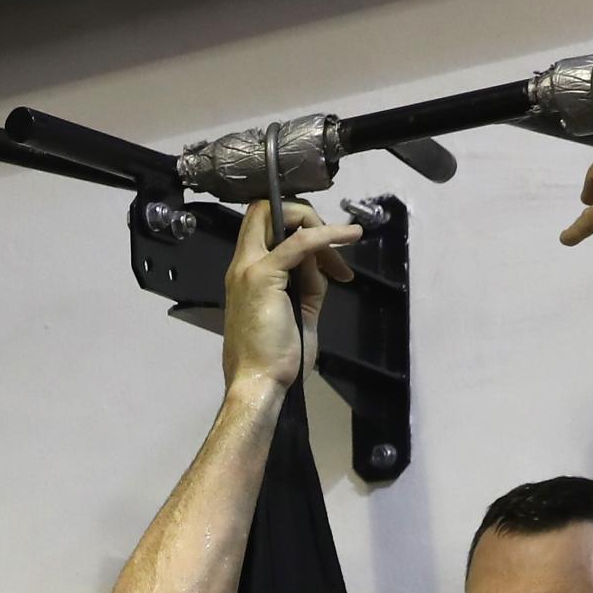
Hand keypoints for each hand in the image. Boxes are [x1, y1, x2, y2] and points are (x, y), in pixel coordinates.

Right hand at [222, 200, 360, 392]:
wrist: (260, 382)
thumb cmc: (275, 358)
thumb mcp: (299, 312)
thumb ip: (306, 284)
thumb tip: (319, 265)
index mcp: (246, 274)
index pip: (263, 226)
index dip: (294, 224)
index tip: (324, 251)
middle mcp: (243, 265)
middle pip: (267, 211)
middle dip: (305, 216)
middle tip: (332, 243)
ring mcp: (249, 269)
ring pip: (284, 218)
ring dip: (321, 231)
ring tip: (341, 267)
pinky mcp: (263, 276)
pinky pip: (300, 243)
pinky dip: (328, 235)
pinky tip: (350, 237)